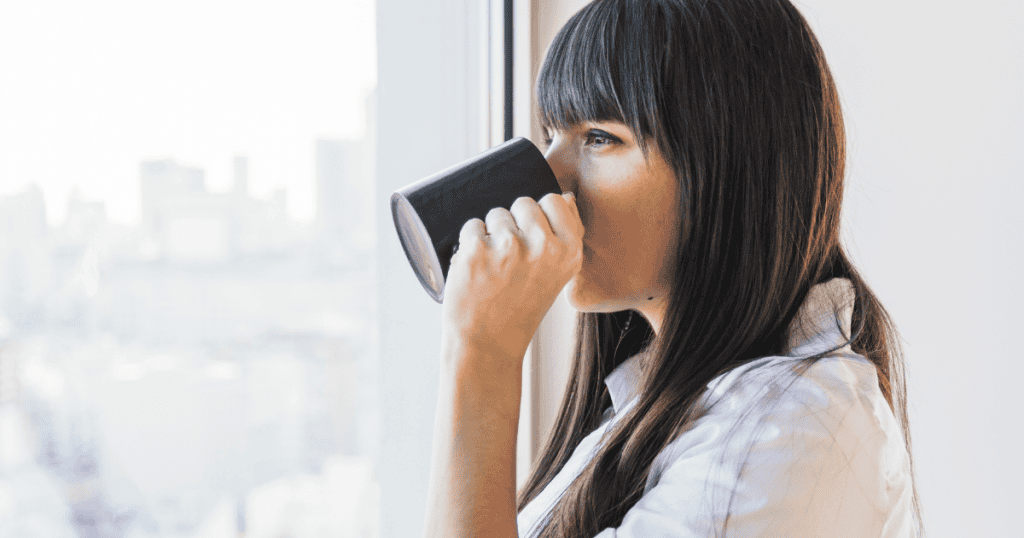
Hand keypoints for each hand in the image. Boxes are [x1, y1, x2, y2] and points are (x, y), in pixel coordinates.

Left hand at [441, 192, 583, 367]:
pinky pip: (471, 226)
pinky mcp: (477, 250)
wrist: (488, 344)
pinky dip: (468, 244)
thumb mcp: (557, 275)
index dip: (538, 215)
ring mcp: (510, 247)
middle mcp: (544, 246)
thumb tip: (565, 196)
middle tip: (510, 261)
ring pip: (496, 214)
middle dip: (513, 224)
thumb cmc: (520, 308)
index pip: (555, 200)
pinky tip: (476, 270)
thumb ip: (564, 237)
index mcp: (569, 251)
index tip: (531, 240)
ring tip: (493, 268)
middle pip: (523, 203)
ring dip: (490, 235)